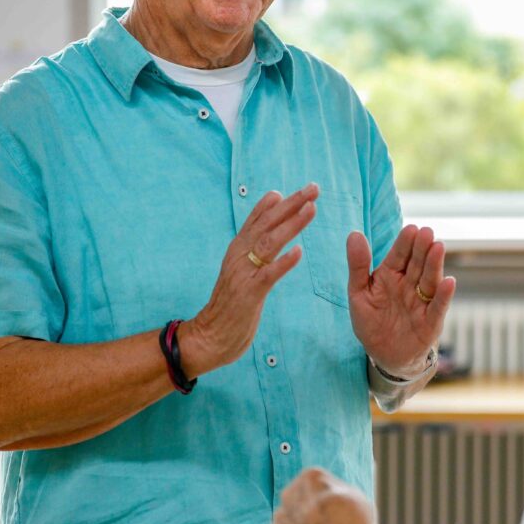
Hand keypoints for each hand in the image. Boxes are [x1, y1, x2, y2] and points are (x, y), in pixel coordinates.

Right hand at [179, 183, 317, 377]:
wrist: (209, 335)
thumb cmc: (229, 302)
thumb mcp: (239, 267)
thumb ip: (251, 245)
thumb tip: (265, 221)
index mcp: (238, 248)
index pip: (259, 217)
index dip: (280, 202)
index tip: (302, 188)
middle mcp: (239, 255)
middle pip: (267, 223)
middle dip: (292, 204)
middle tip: (314, 189)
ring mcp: (243, 273)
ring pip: (269, 242)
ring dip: (291, 224)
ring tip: (311, 209)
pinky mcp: (248, 293)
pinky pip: (268, 275)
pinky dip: (283, 262)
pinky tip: (299, 252)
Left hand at [348, 225, 455, 376]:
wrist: (384, 355)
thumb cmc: (371, 322)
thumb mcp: (358, 293)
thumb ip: (358, 265)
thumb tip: (354, 234)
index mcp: (391, 275)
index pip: (399, 255)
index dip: (405, 243)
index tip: (411, 229)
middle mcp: (409, 284)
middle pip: (417, 264)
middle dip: (422, 248)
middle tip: (427, 232)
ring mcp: (421, 302)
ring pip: (429, 280)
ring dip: (435, 265)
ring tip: (439, 247)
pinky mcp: (431, 321)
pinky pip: (438, 307)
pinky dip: (443, 295)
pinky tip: (449, 282)